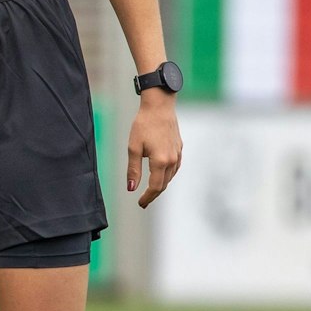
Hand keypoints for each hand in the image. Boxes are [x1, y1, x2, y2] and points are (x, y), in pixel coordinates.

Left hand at [126, 92, 181, 207]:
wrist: (159, 106)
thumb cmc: (143, 125)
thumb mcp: (133, 148)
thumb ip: (133, 170)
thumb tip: (131, 189)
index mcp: (161, 161)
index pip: (156, 187)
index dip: (148, 197)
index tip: (140, 204)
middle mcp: (173, 160)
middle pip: (164, 184)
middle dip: (153, 194)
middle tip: (143, 202)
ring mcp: (178, 154)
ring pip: (170, 176)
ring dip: (161, 185)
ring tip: (150, 191)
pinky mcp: (179, 148)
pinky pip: (175, 167)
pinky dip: (167, 175)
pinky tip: (161, 175)